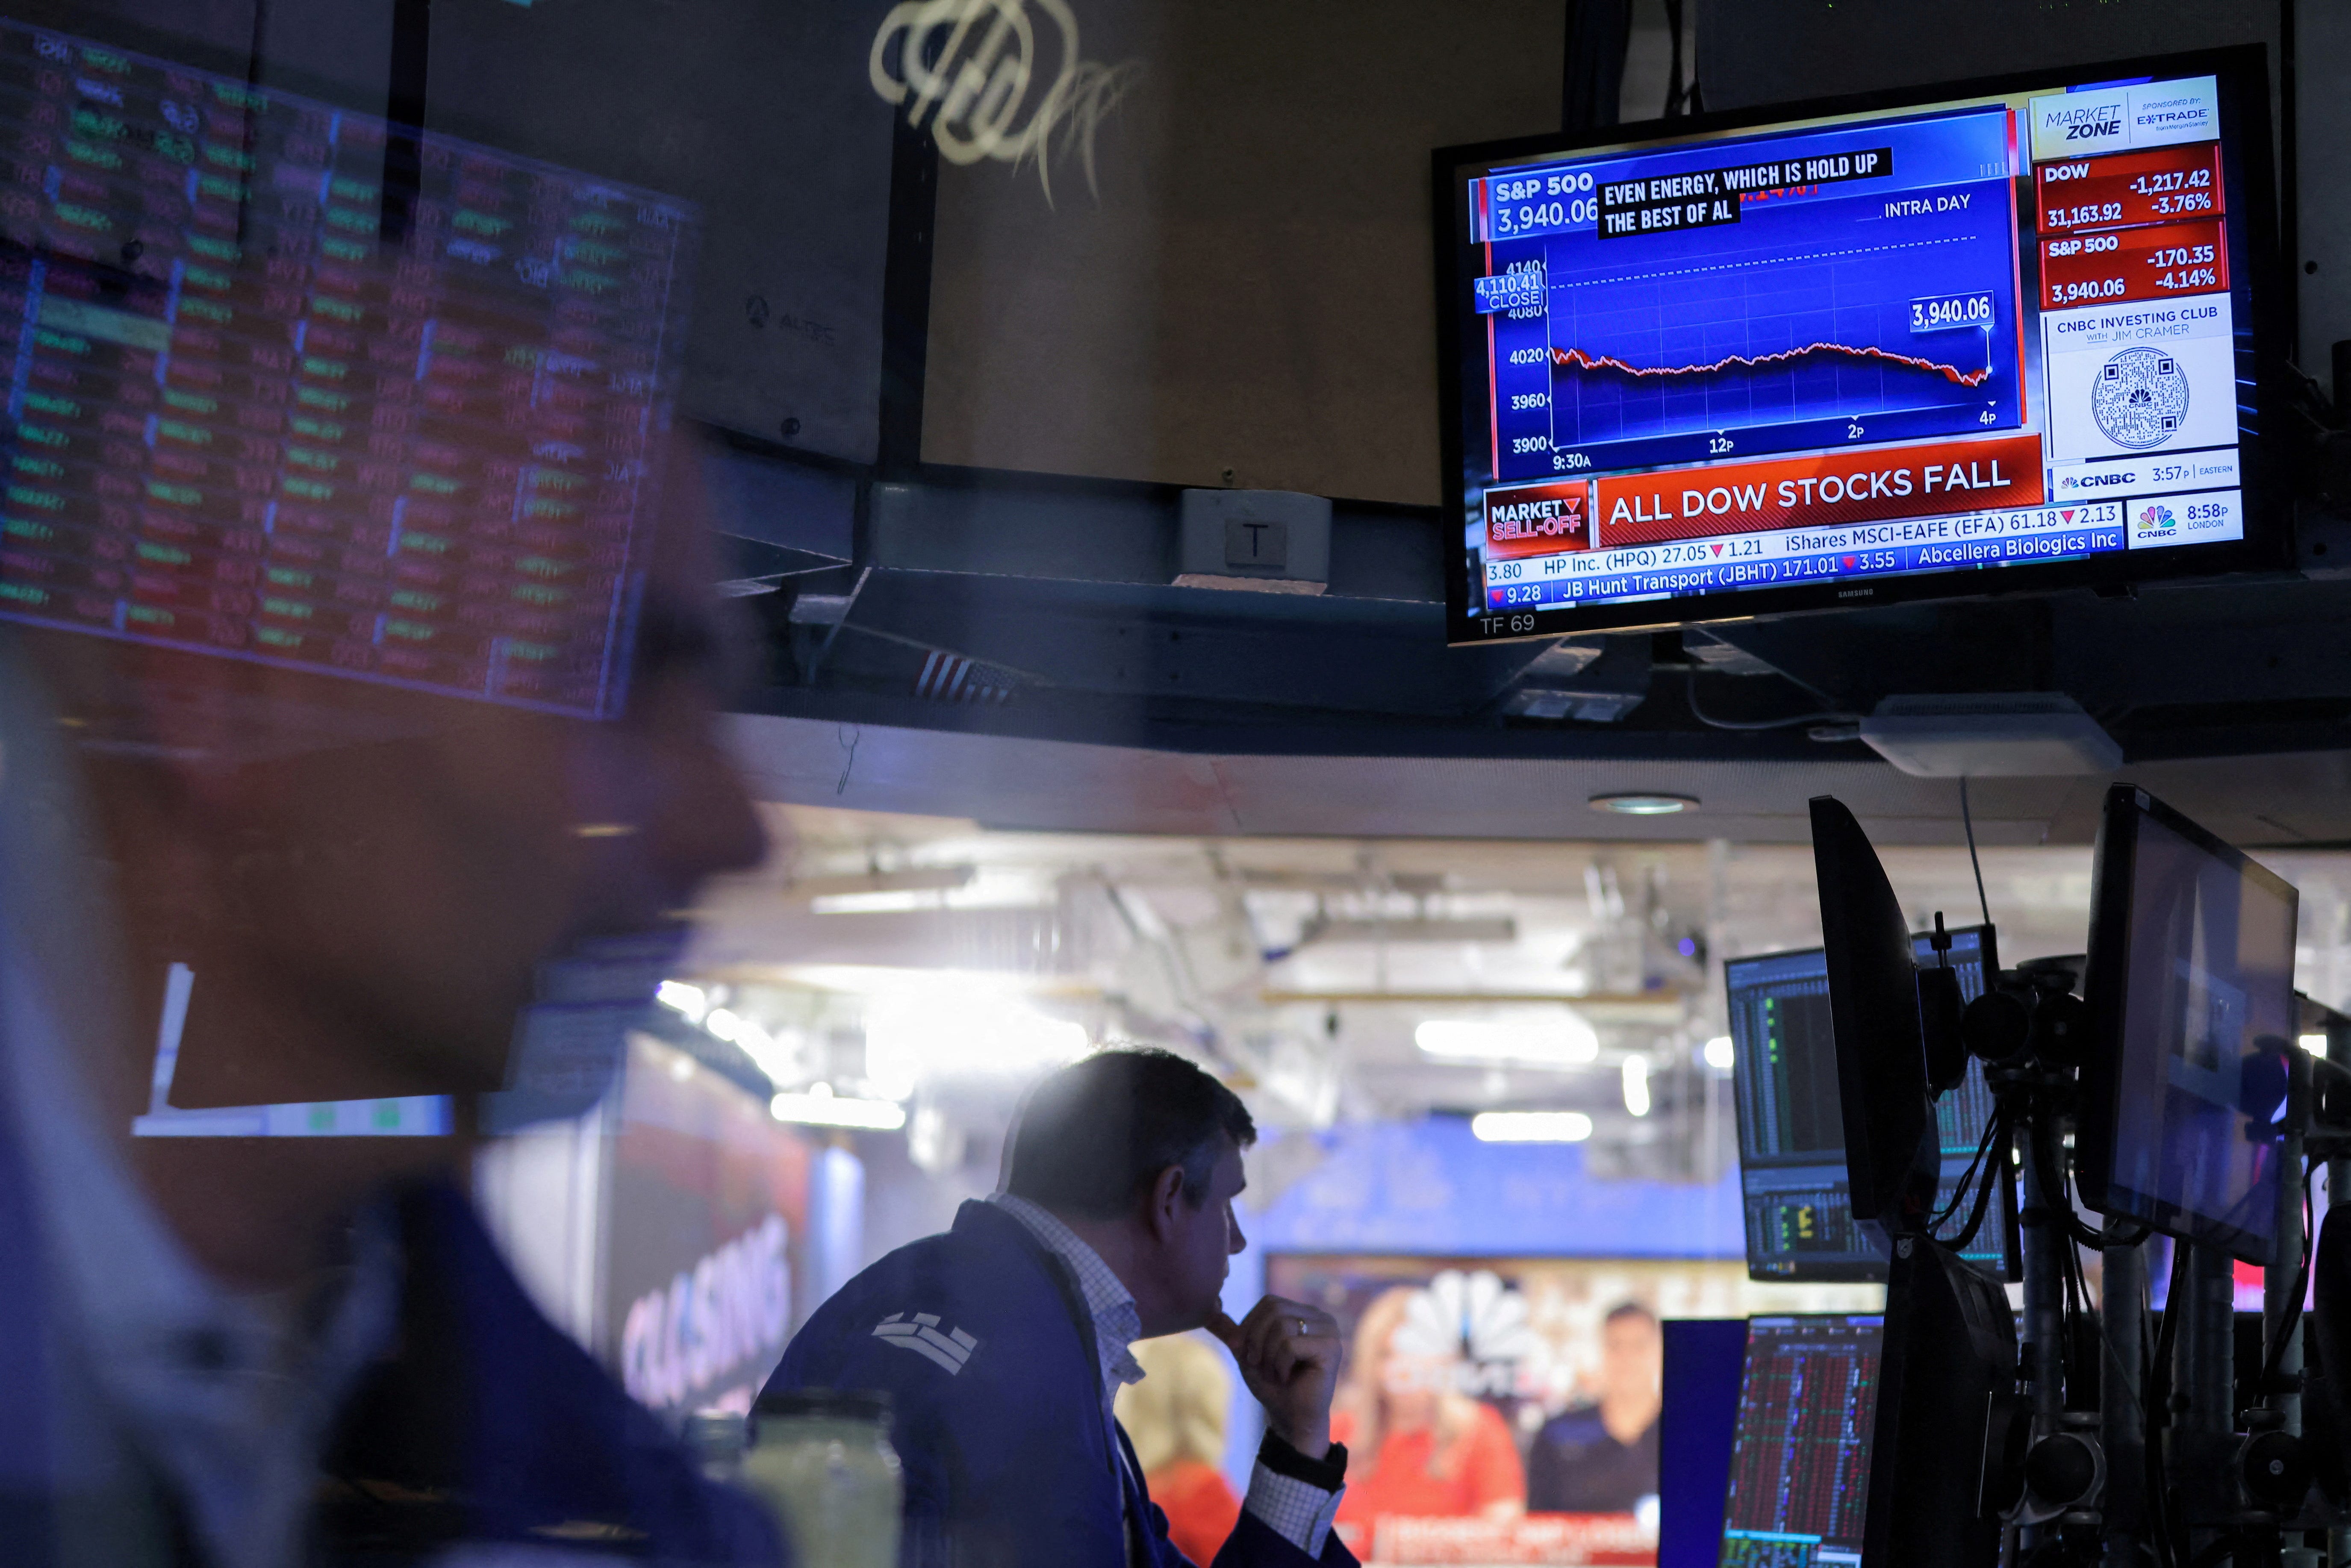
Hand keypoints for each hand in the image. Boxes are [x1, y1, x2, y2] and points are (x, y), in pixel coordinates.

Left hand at [1207, 1296, 1340, 1459]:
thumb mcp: (1247, 1354)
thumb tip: (1208, 1309)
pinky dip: (1280, 1364)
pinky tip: (1286, 1377)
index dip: (1250, 1326)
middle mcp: (1320, 1317)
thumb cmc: (1272, 1386)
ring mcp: (1329, 1331)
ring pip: (1282, 1326)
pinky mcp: (1331, 1348)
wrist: (1290, 1419)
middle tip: (1259, 1365)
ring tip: (1274, 1373)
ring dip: (1268, 1355)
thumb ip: (1232, 1331)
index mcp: (1304, 1313)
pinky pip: (1290, 1344)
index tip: (1246, 1354)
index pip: (1269, 1302)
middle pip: (1275, 1309)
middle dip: (1257, 1340)